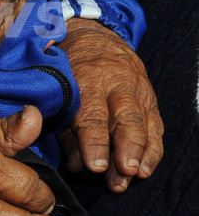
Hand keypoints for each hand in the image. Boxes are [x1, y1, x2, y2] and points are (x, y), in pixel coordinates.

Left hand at [60, 18, 163, 190]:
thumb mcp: (60, 91)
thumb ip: (66, 129)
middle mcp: (117, 84)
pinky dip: (153, 149)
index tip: (95, 166)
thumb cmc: (70, 70)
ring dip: (142, 154)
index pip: (92, 115)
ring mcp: (137, 90)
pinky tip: (146, 168)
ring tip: (135, 175)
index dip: (94, 142)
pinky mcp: (150, 98)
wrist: (97, 39)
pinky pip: (155, 125)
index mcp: (88, 79)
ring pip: (144, 123)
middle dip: (126, 148)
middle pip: (126, 118)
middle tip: (123, 173)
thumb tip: (77, 164)